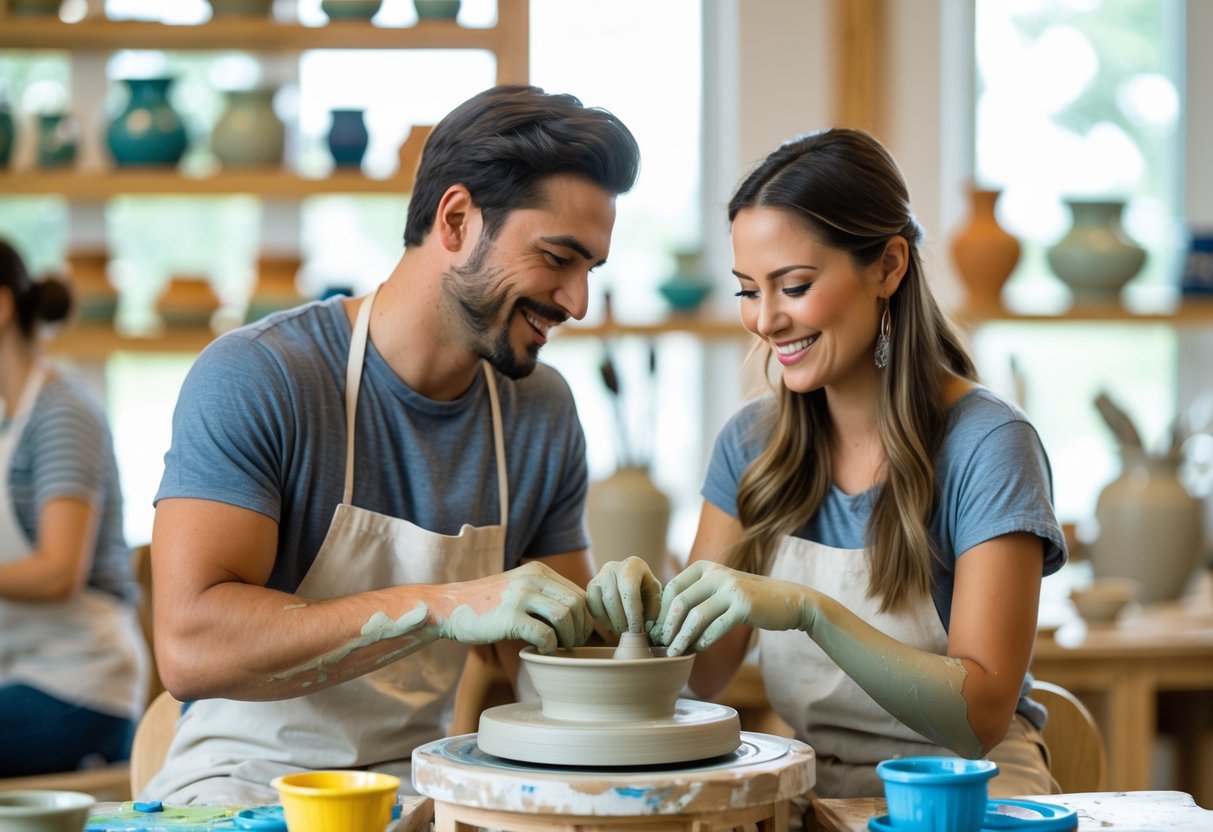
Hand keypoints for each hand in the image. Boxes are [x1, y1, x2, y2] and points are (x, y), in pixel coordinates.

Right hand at [435, 562, 591, 653]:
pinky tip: (539, 649)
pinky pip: (545, 634)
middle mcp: (533, 579)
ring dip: (568, 638)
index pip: (580, 593)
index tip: (578, 634)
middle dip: (581, 629)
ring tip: (557, 647)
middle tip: (571, 645)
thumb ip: (546, 595)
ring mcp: (521, 596)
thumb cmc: (489, 605)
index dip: (586, 618)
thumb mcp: (521, 589)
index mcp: (539, 571)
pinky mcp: (510, 617)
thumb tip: (581, 617)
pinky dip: (548, 646)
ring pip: (565, 616)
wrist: (451, 607)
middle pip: (577, 604)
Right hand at [586, 556, 661, 633]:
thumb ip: (653, 609)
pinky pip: (592, 607)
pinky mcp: (591, 586)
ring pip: (600, 603)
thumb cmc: (646, 590)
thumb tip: (645, 625)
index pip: (630, 590)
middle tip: (630, 633)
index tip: (637, 631)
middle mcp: (613, 567)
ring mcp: (599, 576)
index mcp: (633, 565)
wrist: (632, 581)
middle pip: (612, 598)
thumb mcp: (655, 596)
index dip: (632, 613)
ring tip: (623, 630)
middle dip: (621, 621)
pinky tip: (612, 625)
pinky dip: (602, 620)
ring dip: (612, 622)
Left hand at [652, 560, 811, 654]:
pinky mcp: (744, 606)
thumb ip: (697, 596)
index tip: (656, 630)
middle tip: (661, 645)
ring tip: (674, 653)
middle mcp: (717, 574)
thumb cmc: (749, 599)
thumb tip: (664, 619)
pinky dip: (703, 641)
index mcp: (706, 567)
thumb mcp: (721, 589)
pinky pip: (716, 627)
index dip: (661, 611)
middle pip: (680, 602)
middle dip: (668, 627)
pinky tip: (697, 650)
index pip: (673, 588)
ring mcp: (731, 588)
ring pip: (696, 616)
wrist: (789, 600)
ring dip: (682, 638)